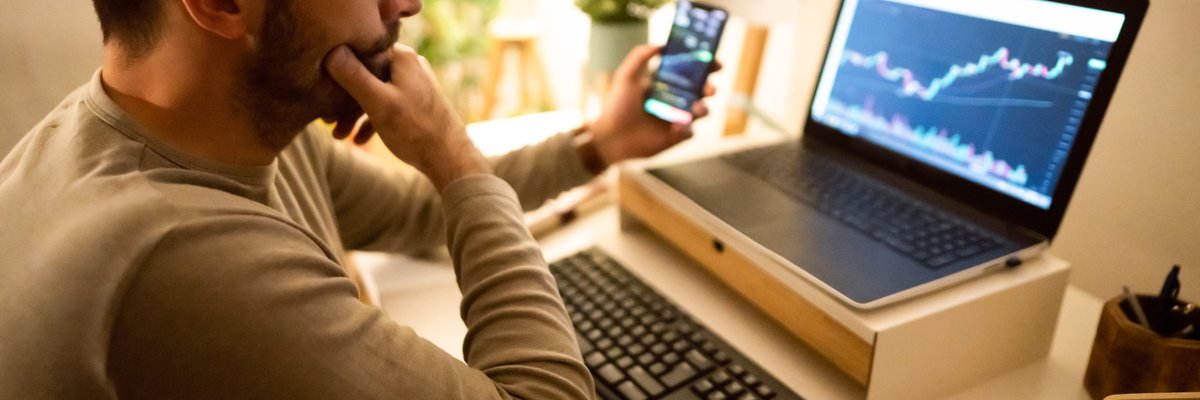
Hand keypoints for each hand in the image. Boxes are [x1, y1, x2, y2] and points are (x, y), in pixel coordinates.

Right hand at [324, 44, 490, 190]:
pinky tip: (359, 139)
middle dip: (344, 99)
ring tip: (340, 135)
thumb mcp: (378, 103)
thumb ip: (354, 77)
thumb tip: (331, 51)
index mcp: (402, 57)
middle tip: (326, 120)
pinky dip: (372, 119)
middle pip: (366, 74)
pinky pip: (387, 104)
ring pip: (375, 92)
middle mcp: (410, 65)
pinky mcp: (416, 101)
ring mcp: (414, 83)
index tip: (322, 91)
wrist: (450, 158)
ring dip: (355, 113)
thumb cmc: (415, 130)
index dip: (338, 70)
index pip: (361, 52)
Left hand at [587, 45, 717, 168]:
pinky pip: (690, 132)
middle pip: (701, 91)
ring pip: (701, 111)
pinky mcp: (676, 137)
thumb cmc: (616, 106)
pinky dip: (687, 128)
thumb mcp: (625, 77)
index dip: (706, 67)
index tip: (715, 63)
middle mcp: (675, 99)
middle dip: (710, 88)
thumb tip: (661, 45)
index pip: (691, 72)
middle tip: (710, 89)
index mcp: (666, 83)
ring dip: (703, 109)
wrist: (611, 137)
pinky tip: (674, 128)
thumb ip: (639, 57)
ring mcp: (677, 118)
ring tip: (697, 109)